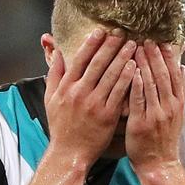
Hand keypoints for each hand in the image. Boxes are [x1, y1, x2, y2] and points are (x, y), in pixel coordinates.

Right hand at [43, 29, 137, 164]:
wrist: (69, 153)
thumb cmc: (61, 127)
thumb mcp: (50, 99)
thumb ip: (54, 75)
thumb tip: (57, 53)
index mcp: (66, 88)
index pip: (79, 60)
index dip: (91, 44)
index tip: (101, 31)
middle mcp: (80, 93)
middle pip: (97, 64)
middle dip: (110, 46)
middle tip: (121, 32)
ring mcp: (94, 104)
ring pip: (111, 75)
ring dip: (122, 57)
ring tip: (133, 45)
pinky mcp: (107, 115)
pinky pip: (119, 92)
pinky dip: (127, 77)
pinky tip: (135, 66)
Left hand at [126, 41, 184, 174]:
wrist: (158, 164)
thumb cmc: (163, 139)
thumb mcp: (176, 114)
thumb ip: (177, 91)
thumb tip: (182, 67)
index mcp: (177, 103)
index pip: (175, 74)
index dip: (168, 57)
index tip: (162, 41)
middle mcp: (169, 107)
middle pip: (163, 76)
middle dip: (155, 56)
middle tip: (146, 39)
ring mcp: (156, 115)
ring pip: (151, 85)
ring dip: (144, 65)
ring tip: (136, 48)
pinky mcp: (141, 123)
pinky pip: (138, 101)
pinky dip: (136, 85)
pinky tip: (131, 71)